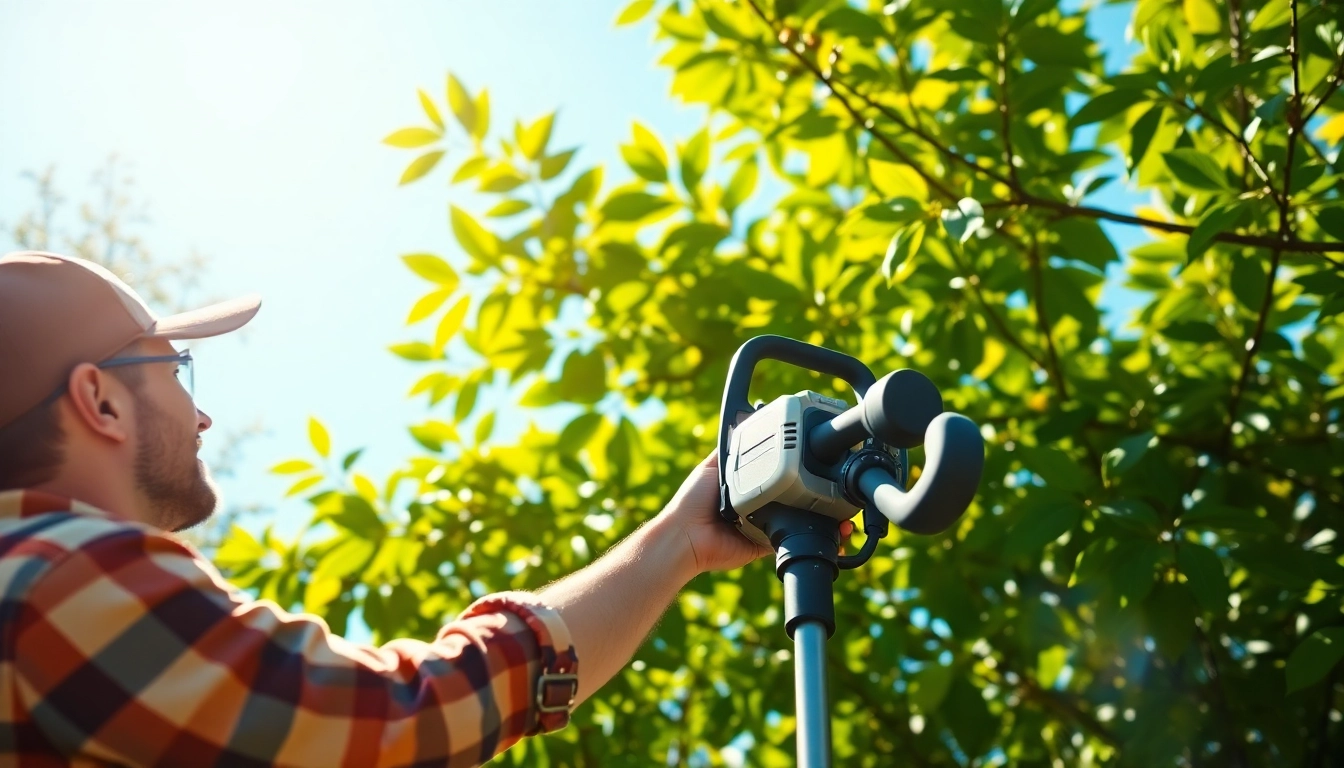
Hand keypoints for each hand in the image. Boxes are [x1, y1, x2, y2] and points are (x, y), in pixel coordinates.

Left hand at [658, 451, 853, 575]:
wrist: (687, 533)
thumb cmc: (693, 499)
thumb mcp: (713, 465)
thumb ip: (731, 448)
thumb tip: (745, 420)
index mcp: (750, 487)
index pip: (781, 475)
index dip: (801, 471)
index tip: (821, 464)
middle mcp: (760, 505)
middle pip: (796, 498)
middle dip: (819, 496)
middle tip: (839, 491)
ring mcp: (765, 526)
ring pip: (800, 520)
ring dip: (821, 518)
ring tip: (843, 516)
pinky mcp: (766, 545)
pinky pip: (791, 540)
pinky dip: (810, 537)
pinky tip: (831, 531)